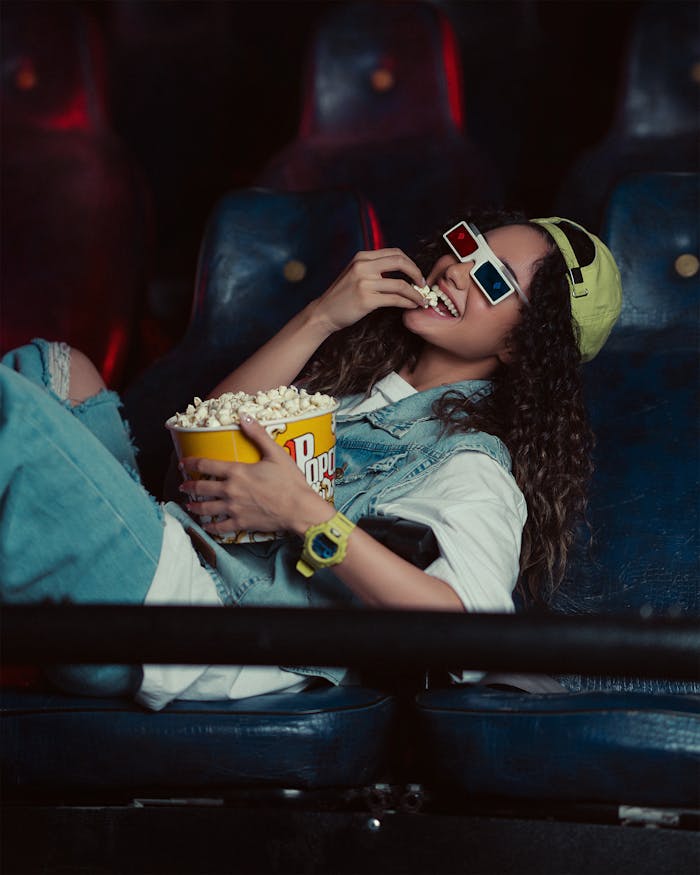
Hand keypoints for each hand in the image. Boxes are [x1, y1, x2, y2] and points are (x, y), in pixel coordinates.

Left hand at [178, 416, 332, 537]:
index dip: (191, 463)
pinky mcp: (241, 524)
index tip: (183, 463)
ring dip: (195, 507)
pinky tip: (206, 527)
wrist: (299, 509)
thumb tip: (244, 416)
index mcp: (237, 472)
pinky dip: (210, 528)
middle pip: (202, 488)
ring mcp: (234, 509)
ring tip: (189, 505)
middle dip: (189, 487)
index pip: (206, 465)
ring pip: (207, 509)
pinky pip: (220, 527)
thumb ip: (258, 434)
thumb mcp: (276, 453)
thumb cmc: (290, 481)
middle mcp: (231, 491)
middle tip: (182, 486)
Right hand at [314, 248, 426, 331]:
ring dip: (415, 293)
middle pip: (400, 262)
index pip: (394, 253)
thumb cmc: (342, 296)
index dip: (410, 263)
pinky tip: (411, 306)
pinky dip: (407, 302)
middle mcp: (363, 266)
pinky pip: (395, 299)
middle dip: (417, 273)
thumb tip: (399, 268)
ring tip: (421, 300)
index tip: (416, 274)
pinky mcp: (366, 300)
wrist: (323, 313)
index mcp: (361, 257)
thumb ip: (372, 267)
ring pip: (401, 284)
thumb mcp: (354, 273)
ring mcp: (364, 283)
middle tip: (423, 284)